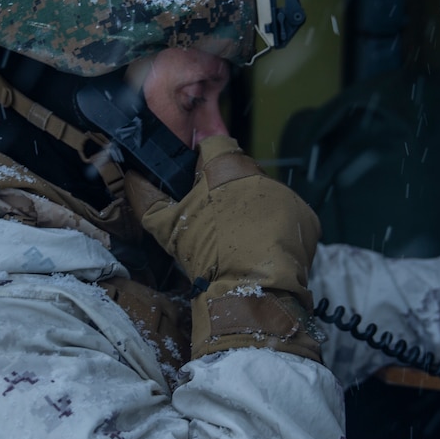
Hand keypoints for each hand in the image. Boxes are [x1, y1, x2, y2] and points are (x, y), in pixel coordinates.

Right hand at [125, 136, 323, 360]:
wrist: (250, 293)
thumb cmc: (207, 257)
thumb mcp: (164, 227)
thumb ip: (145, 195)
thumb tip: (131, 174)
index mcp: (226, 168)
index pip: (215, 144)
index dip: (204, 161)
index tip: (199, 183)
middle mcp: (262, 175)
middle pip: (242, 173)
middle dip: (231, 192)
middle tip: (219, 221)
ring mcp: (289, 196)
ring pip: (266, 196)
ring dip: (255, 211)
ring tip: (243, 240)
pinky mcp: (308, 218)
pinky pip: (289, 217)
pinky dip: (279, 230)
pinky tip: (266, 249)